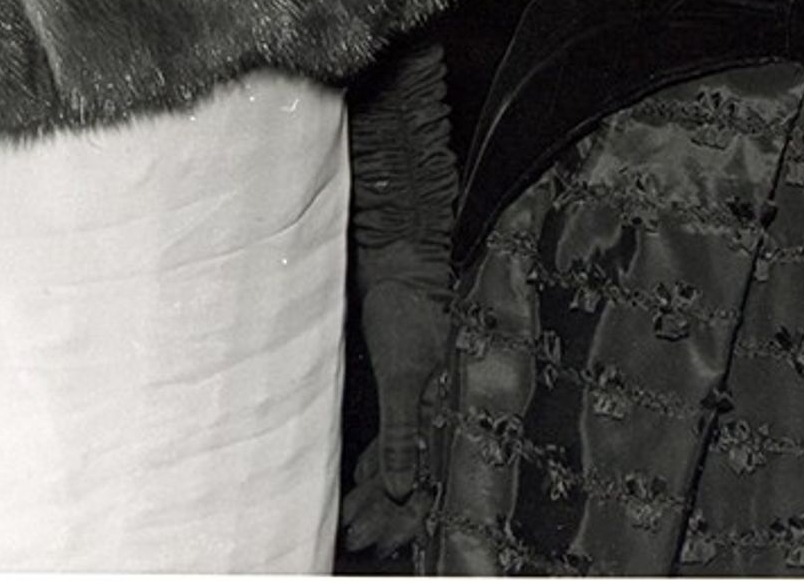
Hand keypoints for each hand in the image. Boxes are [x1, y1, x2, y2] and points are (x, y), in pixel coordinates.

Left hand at [338, 275, 446, 555]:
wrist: (401, 266)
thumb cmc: (405, 314)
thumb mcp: (401, 377)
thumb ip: (400, 434)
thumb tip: (398, 488)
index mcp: (451, 410)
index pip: (432, 478)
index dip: (406, 513)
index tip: (378, 537)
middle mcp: (444, 411)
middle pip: (419, 477)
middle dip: (389, 512)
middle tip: (358, 535)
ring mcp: (427, 401)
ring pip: (405, 461)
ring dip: (379, 493)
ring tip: (352, 520)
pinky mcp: (408, 389)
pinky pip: (396, 439)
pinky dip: (377, 464)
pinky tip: (361, 481)